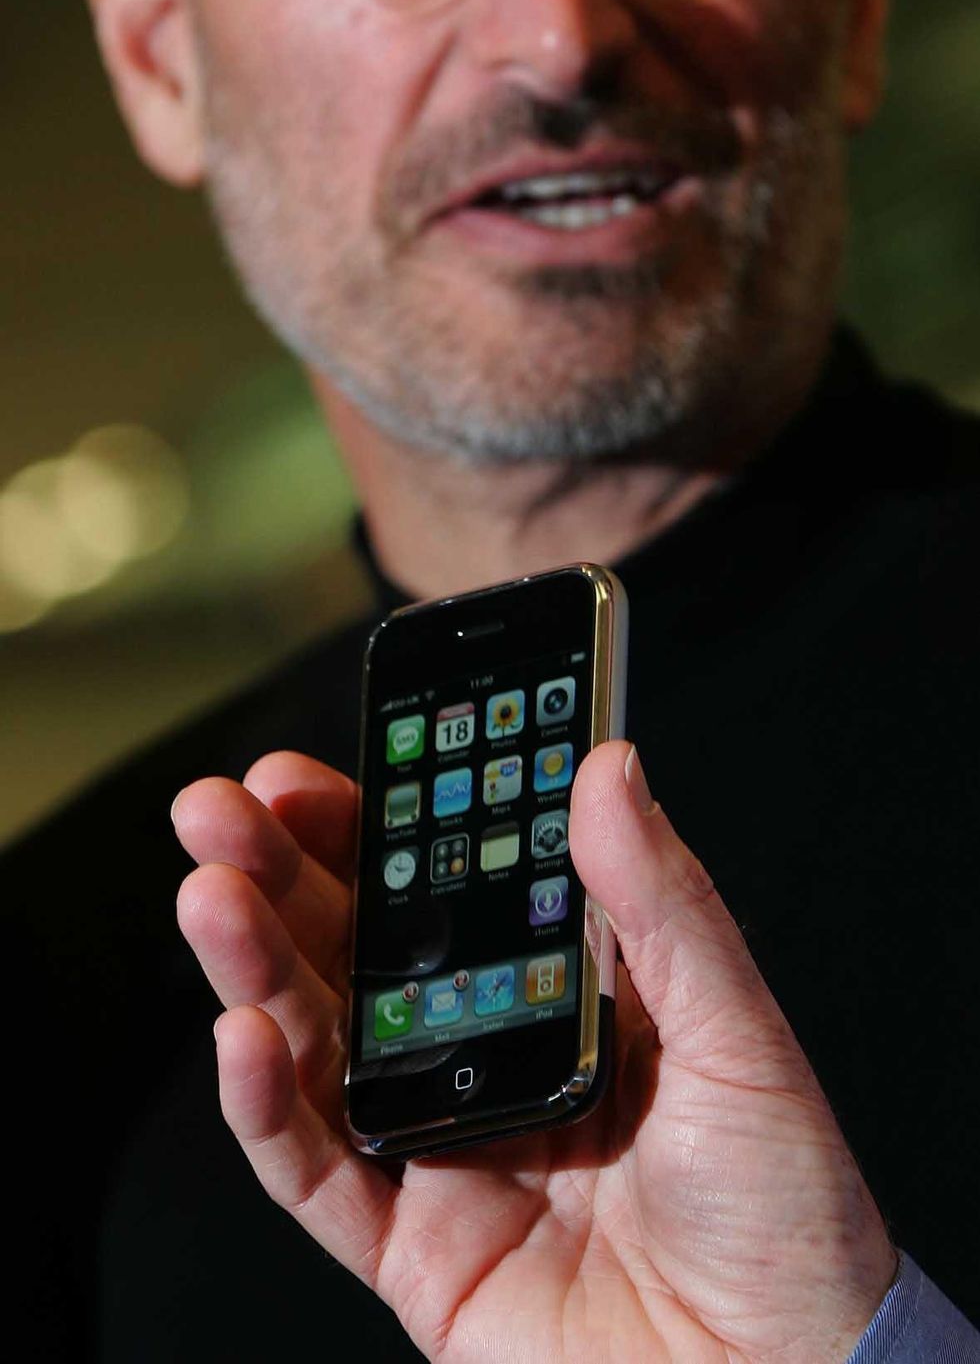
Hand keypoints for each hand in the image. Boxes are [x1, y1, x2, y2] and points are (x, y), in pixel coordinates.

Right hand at [173, 743, 895, 1361]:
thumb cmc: (787, 1216)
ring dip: (253, 965)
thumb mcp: (735, 1033)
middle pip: (356, 952)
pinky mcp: (412, 1251)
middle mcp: (487, 1061)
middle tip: (222, 807)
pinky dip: (262, 1107)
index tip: (312, 773)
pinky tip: (241, 1037)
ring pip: (316, 1043)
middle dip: (280, 874)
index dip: (373, 826)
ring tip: (211, 894)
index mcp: (560, 994)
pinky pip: (314, 1173)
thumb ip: (662, 902)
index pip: (444, 888)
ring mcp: (442, 1153)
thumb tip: (609, 767)